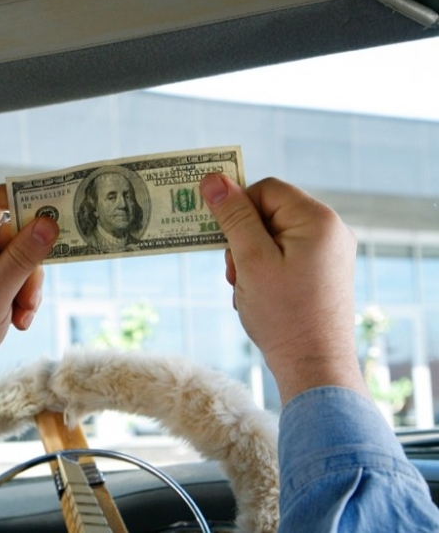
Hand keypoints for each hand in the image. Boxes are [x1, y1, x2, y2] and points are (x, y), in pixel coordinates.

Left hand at [0, 184, 58, 406]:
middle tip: (29, 296)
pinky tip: (16, 318)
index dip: (27, 199)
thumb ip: (22, 258)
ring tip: (20, 315)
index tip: (57, 211)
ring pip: (19, 256)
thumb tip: (49, 223)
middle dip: (29, 265)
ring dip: (27, 287)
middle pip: (15, 231)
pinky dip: (21, 295)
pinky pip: (13, 273)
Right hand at [199, 174, 366, 404]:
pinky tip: (259, 296)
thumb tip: (213, 178)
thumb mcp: (250, 260)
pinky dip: (265, 270)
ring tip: (246, 288)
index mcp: (318, 220)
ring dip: (250, 257)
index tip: (223, 241)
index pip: (266, 189)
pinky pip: (286, 255)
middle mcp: (331, 230)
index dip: (238, 210)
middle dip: (243, 239)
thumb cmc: (284, 314)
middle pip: (270, 212)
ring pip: (274, 235)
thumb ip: (233, 216)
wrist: (315, 366)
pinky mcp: (325, 272)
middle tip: (235, 272)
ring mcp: (331, 252)